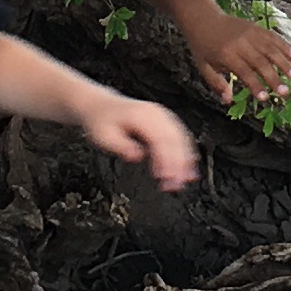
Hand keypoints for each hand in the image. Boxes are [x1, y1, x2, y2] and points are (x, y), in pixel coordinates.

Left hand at [82, 93, 198, 191]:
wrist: (102, 107)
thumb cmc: (102, 121)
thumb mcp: (103, 136)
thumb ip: (122, 147)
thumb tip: (137, 156)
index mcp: (142, 115)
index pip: (160, 139)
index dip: (165, 159)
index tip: (166, 176)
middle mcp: (156, 114)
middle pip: (175, 139)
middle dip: (179, 164)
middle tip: (177, 184)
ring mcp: (163, 117)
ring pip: (181, 138)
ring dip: (185, 160)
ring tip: (185, 180)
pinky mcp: (166, 122)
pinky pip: (181, 137)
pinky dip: (186, 153)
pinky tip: (188, 167)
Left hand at [194, 11, 290, 115]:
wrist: (204, 18)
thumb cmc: (203, 47)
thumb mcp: (204, 67)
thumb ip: (216, 84)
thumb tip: (228, 101)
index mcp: (226, 55)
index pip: (244, 73)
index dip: (255, 86)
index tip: (265, 98)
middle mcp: (240, 44)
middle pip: (261, 62)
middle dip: (274, 78)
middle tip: (285, 93)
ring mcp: (250, 34)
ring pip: (270, 49)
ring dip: (284, 63)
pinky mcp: (255, 27)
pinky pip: (272, 37)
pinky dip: (284, 46)